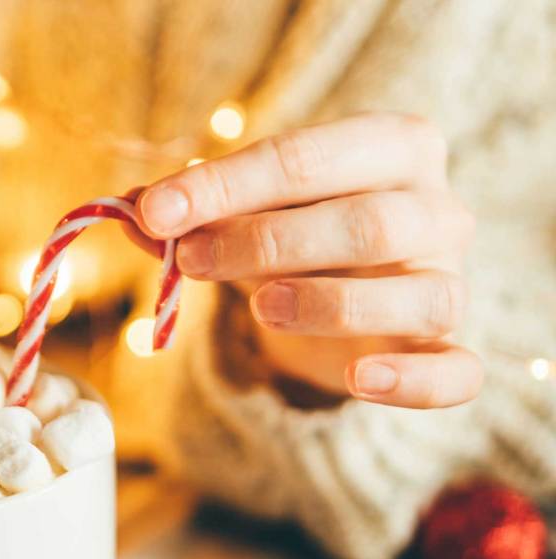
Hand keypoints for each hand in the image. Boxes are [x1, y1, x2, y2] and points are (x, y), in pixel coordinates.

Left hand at [136, 113, 481, 407]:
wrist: (342, 300)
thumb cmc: (294, 238)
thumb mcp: (239, 216)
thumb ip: (190, 214)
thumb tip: (131, 207)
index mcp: (391, 147)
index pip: (305, 157)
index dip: (224, 185)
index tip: (154, 211)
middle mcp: (437, 209)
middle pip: (366, 223)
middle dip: (267, 241)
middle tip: (191, 260)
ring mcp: (450, 281)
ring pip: (418, 294)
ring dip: (328, 303)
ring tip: (259, 308)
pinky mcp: (449, 348)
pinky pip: (457, 370)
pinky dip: (413, 381)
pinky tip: (359, 381)